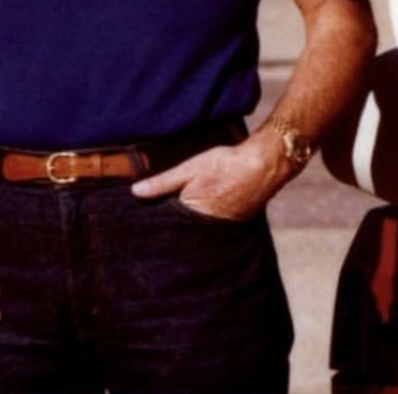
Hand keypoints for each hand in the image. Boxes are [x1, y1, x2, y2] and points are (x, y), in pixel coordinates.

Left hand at [131, 141, 281, 221]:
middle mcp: (206, 229)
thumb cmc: (224, 165)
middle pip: (181, 232)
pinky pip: (212, 228)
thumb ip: (162, 182)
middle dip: (170, 229)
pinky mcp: (233, 225)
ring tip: (175, 223)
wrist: (262, 166)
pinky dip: (204, 224)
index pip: (167, 226)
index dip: (155, 223)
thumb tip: (135, 192)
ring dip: (187, 228)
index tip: (139, 227)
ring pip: (197, 231)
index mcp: (192, 215)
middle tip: (152, 229)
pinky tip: (200, 216)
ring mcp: (221, 229)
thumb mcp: (189, 168)